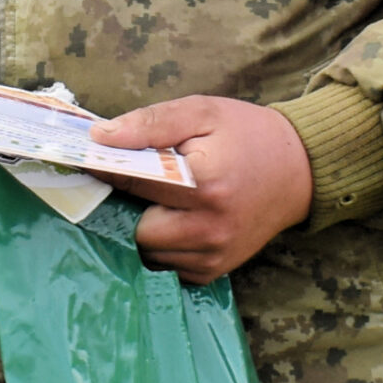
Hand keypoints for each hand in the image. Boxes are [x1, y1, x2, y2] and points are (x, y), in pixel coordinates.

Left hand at [90, 96, 313, 284]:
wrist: (300, 171)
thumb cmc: (246, 135)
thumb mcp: (201, 112)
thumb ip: (149, 123)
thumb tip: (99, 137)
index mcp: (204, 184)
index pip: (131, 182)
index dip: (103, 170)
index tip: (82, 161)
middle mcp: (209, 228)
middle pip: (134, 230)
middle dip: (124, 207)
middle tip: (127, 184)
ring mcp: (213, 255)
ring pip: (147, 253)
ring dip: (141, 229)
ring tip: (156, 201)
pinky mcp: (215, 271)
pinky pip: (167, 267)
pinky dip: (161, 247)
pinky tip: (171, 221)